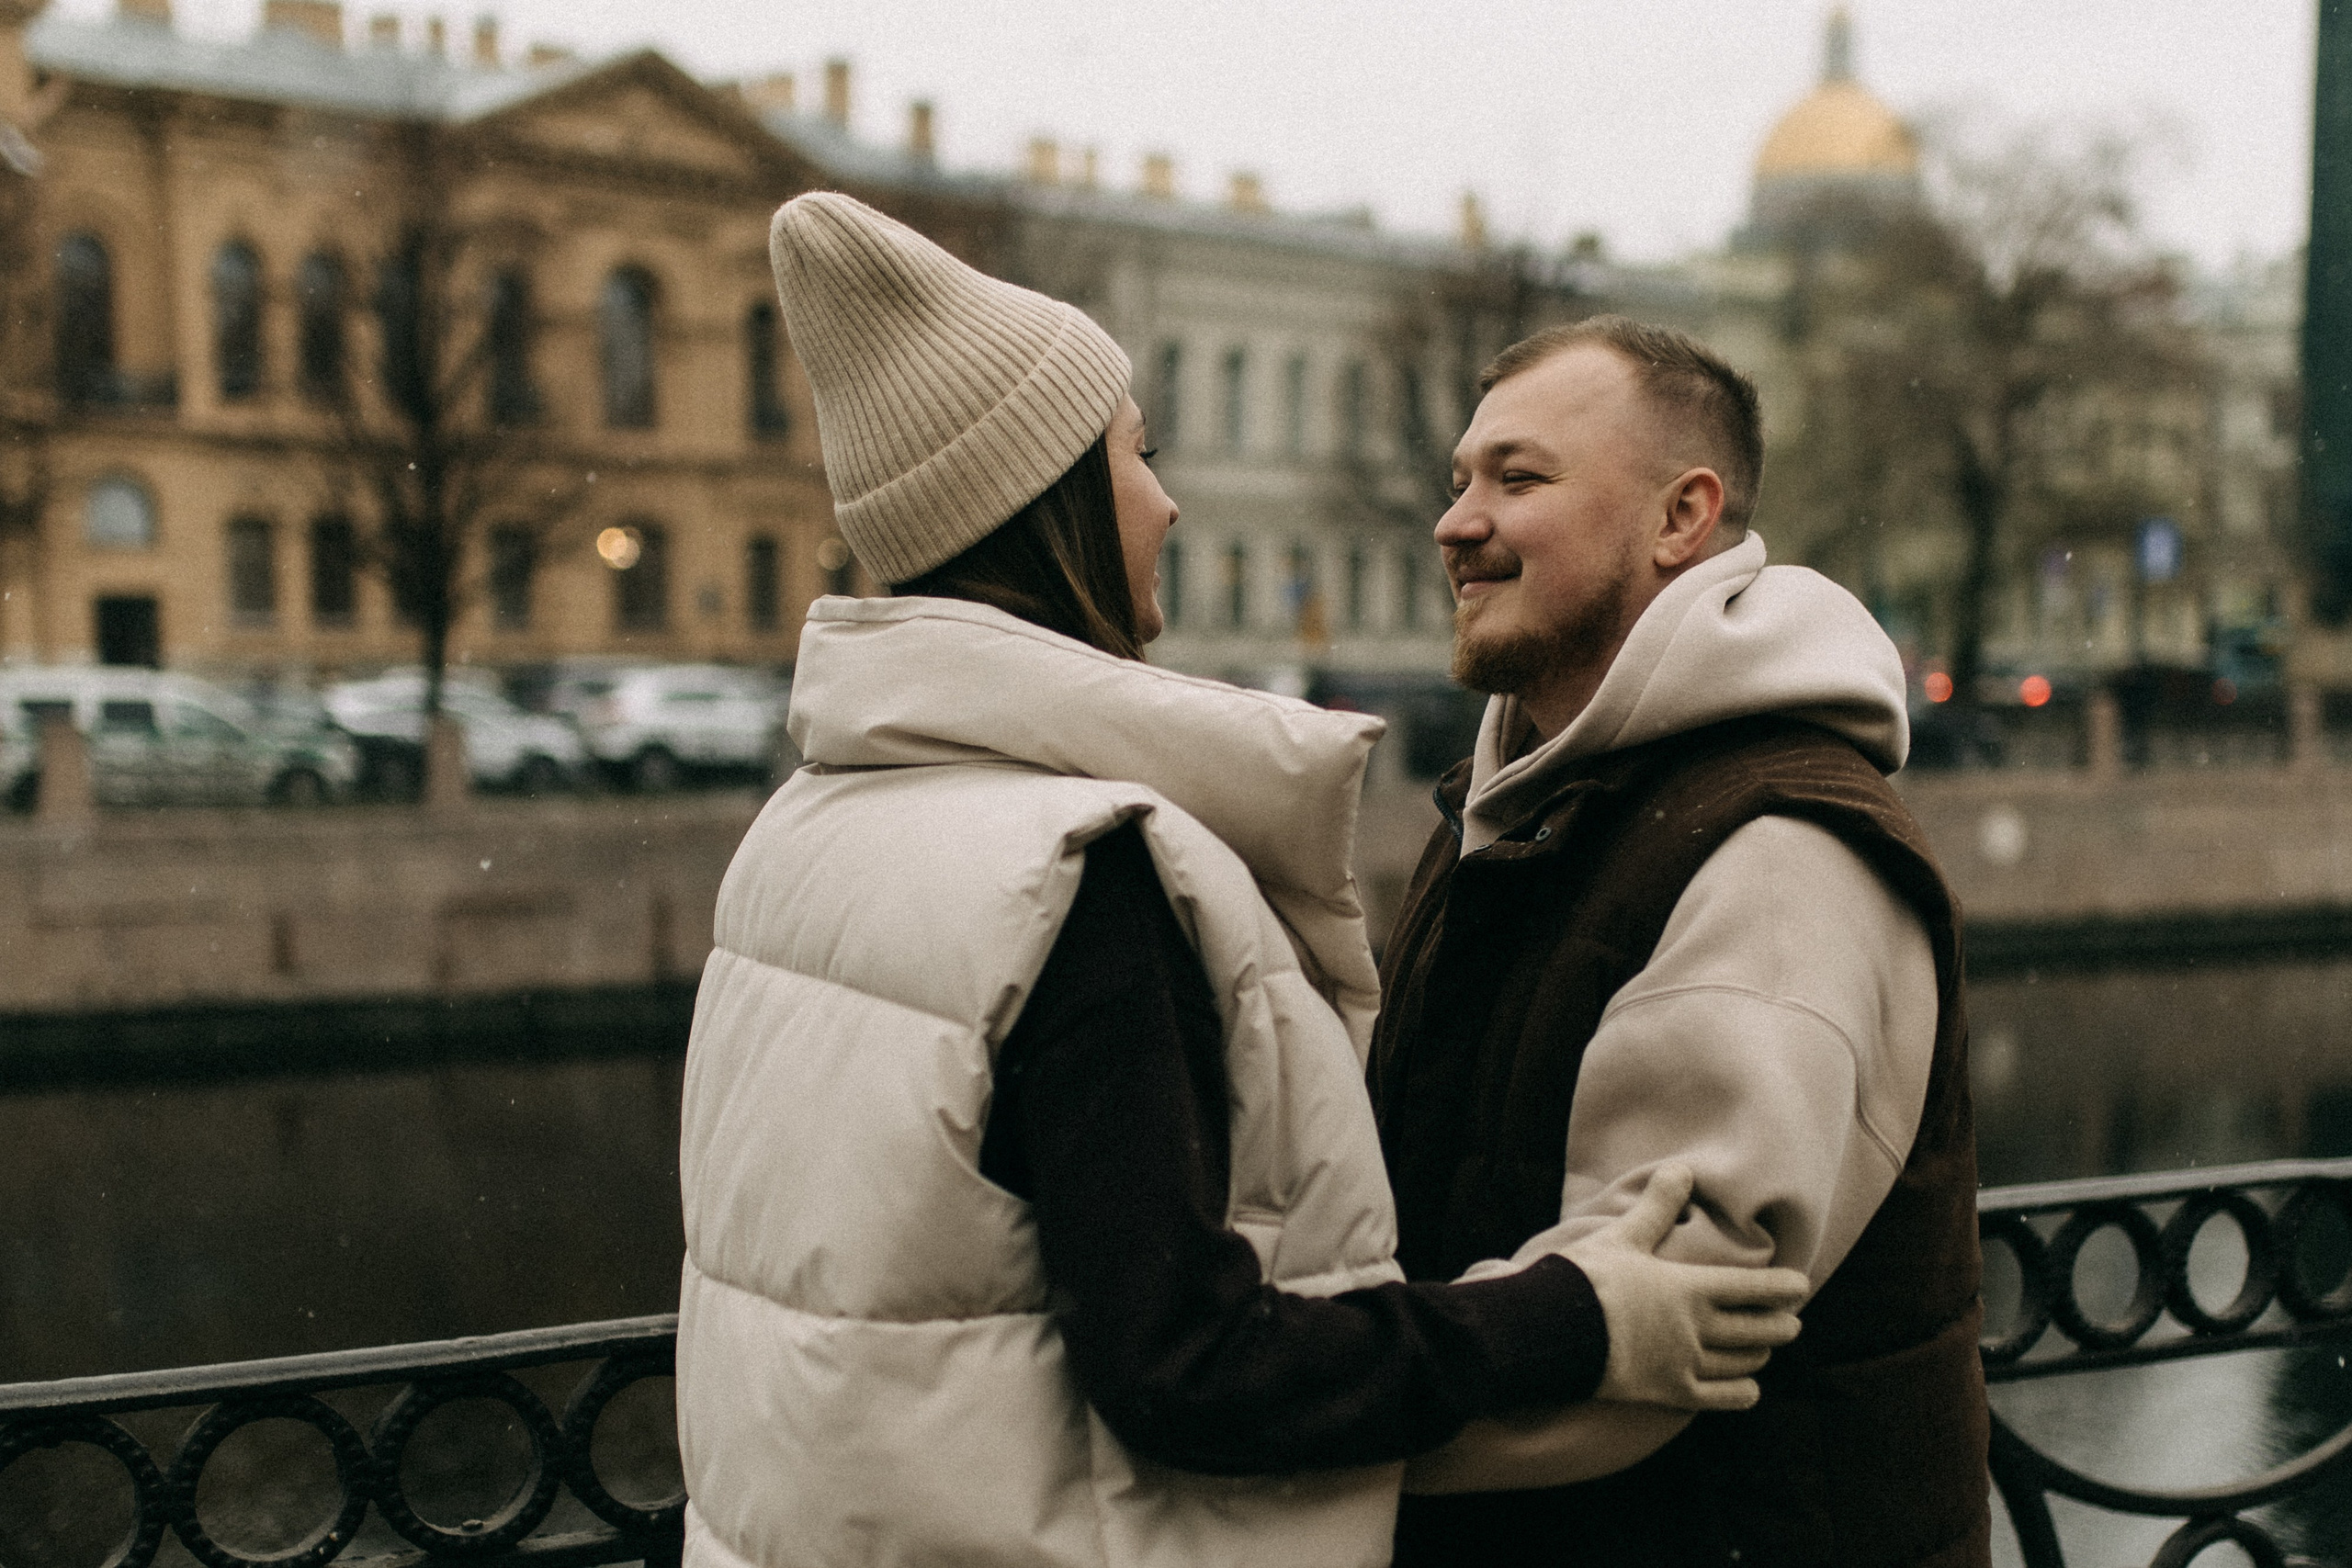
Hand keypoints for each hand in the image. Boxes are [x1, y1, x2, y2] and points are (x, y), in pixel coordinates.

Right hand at [1559, 1164, 1807, 1412]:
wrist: (1550, 1332)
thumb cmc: (1586, 1279)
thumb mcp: (1623, 1237)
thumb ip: (1658, 1208)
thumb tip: (1682, 1169)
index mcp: (1690, 1287)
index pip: (1753, 1288)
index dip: (1783, 1287)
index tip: (1801, 1286)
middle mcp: (1697, 1329)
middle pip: (1757, 1330)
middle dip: (1780, 1325)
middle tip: (1791, 1321)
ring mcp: (1685, 1364)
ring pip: (1742, 1363)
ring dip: (1760, 1355)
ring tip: (1766, 1349)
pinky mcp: (1668, 1392)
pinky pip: (1718, 1398)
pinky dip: (1741, 1393)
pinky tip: (1749, 1389)